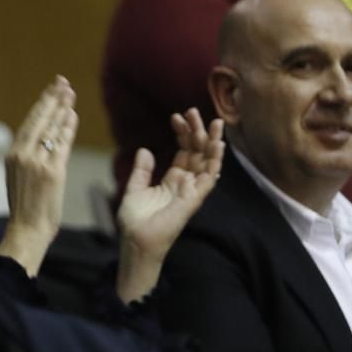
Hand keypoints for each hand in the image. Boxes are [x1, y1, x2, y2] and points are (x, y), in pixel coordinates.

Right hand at [0, 75, 77, 275]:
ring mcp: (37, 162)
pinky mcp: (52, 171)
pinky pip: (61, 144)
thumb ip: (27, 155)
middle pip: (40, 119)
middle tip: (62, 81)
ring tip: (70, 93)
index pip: (29, 122)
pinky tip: (72, 115)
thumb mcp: (18, 175)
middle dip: (52, 98)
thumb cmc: (25, 206)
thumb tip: (41, 137)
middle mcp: (22, 154)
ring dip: (62, 108)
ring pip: (51, 128)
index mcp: (12, 154)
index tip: (51, 89)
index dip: (41, 103)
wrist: (26, 229)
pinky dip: (68, 128)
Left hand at [115, 108, 223, 301]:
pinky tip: (217, 146)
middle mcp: (186, 184)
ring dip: (212, 142)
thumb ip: (142, 170)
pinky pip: (208, 179)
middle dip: (198, 131)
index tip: (176, 116)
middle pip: (198, 153)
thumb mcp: (135, 188)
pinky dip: (214, 162)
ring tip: (215, 122)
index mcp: (173, 180)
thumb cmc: (135, 220)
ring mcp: (192, 191)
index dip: (182, 133)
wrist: (135, 241)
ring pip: (208, 162)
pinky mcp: (193, 200)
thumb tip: (145, 150)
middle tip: (194, 111)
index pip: (184, 152)